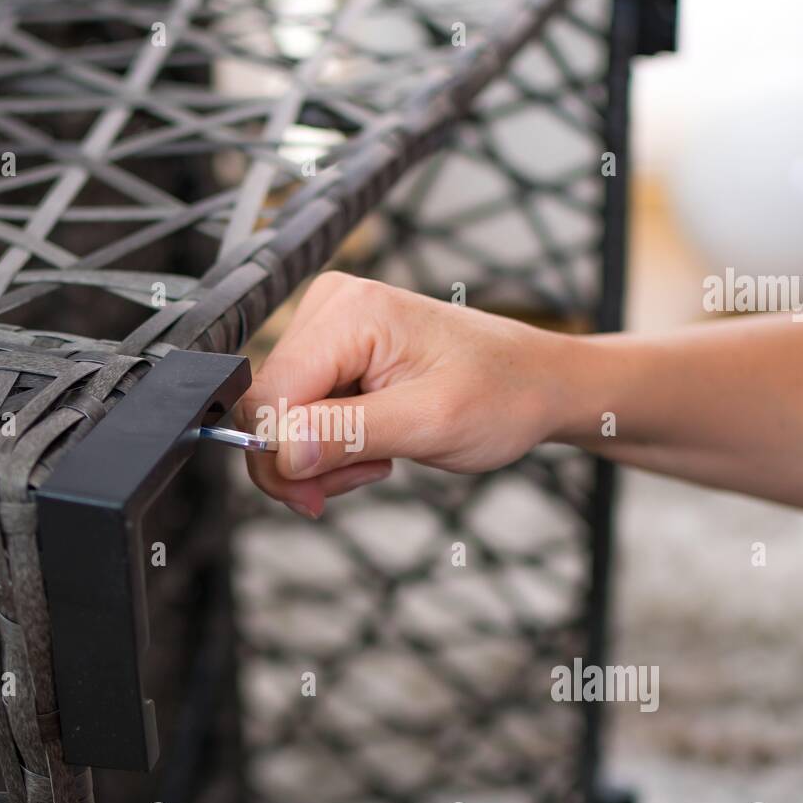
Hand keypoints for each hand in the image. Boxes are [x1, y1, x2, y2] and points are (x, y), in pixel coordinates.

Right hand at [236, 272, 576, 517]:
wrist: (536, 382)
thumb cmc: (503, 392)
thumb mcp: (431, 423)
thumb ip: (350, 433)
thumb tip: (282, 450)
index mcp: (350, 312)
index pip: (268, 395)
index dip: (282, 455)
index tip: (320, 494)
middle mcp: (331, 307)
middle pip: (267, 405)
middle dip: (303, 459)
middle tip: (361, 476)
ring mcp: (331, 327)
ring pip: (281, 415)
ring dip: (320, 456)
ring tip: (379, 458)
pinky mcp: (335, 350)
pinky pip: (301, 411)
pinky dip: (330, 444)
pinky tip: (372, 444)